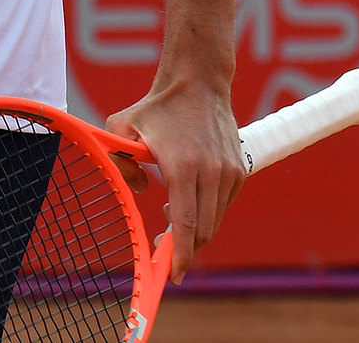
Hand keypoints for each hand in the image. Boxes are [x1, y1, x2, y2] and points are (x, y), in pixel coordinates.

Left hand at [105, 82, 244, 283]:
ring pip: (214, 220)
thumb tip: (137, 191)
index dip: (180, 255)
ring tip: (172, 217)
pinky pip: (223, 204)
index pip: (186, 225)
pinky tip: (190, 200)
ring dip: (196, 230)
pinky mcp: (239, 170)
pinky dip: (208, 212)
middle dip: (185, 248)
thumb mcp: (122, 126)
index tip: (173, 275)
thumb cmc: (157, 107)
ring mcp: (229, 172)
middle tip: (163, 249)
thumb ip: (119, 161)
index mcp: (183, 167)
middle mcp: (211, 172)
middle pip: (203, 231)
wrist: (199, 84)